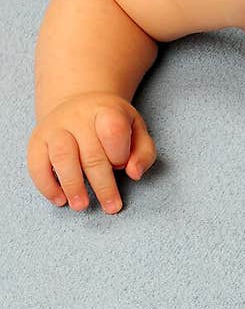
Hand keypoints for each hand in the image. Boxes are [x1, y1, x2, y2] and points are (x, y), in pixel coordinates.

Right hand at [27, 93, 156, 213]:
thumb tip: (135, 174)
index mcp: (106, 110)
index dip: (119, 153)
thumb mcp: (135, 129)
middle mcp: (78, 117)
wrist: (77, 102)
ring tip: (81, 206)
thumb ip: (144, 152)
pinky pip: (36, 164)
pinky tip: (60, 200)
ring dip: (72, 185)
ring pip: (62, 157)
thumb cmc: (111, 122)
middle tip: (111, 207)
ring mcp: (55, 128)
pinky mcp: (37, 141)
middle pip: (91, 153)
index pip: (113, 130)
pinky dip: (46, 185)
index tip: (122, 165)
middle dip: (103, 185)